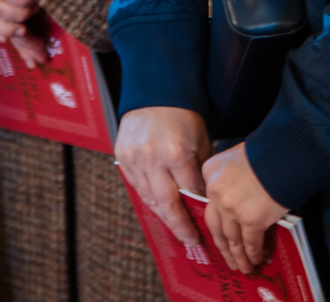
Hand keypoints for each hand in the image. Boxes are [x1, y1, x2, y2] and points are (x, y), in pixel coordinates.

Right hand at [116, 107, 210, 245]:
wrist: (156, 91)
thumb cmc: (183, 114)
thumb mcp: (200, 140)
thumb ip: (198, 170)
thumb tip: (202, 199)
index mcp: (177, 153)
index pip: (190, 193)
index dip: (198, 211)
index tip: (206, 224)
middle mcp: (153, 159)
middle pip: (167, 204)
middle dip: (180, 225)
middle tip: (191, 239)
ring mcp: (135, 159)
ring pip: (149, 198)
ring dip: (163, 215)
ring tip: (176, 226)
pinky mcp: (123, 157)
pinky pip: (136, 186)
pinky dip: (148, 198)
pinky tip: (159, 206)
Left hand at [202, 143, 287, 274]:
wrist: (283, 153)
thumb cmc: (264, 151)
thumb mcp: (235, 157)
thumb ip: (229, 177)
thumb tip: (238, 198)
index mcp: (210, 172)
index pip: (210, 202)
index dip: (217, 220)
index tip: (221, 232)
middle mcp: (215, 192)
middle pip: (216, 226)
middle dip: (223, 246)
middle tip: (228, 259)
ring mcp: (231, 209)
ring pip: (232, 240)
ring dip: (238, 256)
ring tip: (243, 268)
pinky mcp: (251, 221)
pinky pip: (250, 243)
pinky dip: (253, 254)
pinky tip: (256, 261)